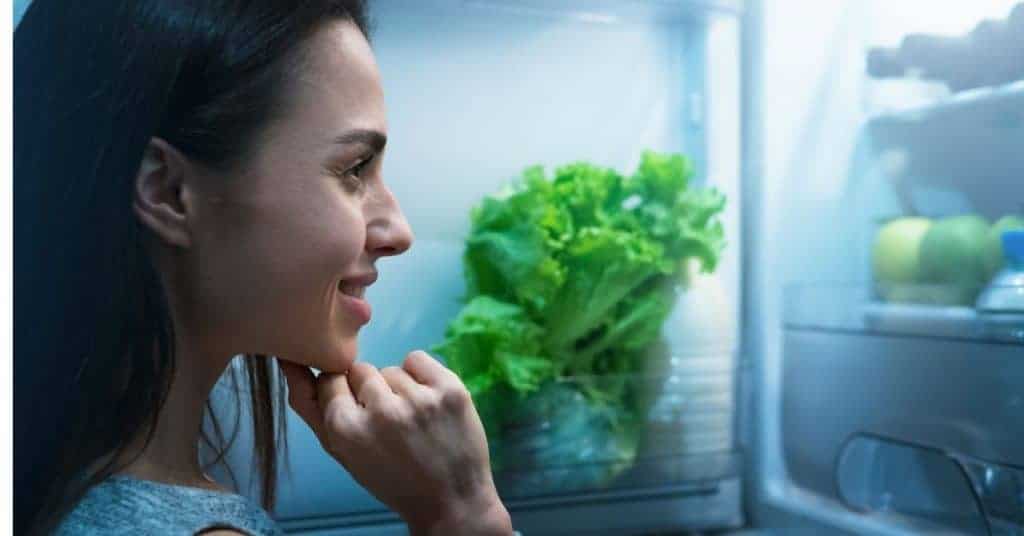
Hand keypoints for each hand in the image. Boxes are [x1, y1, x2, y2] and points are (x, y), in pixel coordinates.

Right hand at [279, 351, 512, 535]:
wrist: (450, 501)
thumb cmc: (391, 478)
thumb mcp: (342, 453)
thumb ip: (310, 408)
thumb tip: (289, 362)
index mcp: (347, 430)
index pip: (329, 380)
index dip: (344, 397)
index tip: (361, 417)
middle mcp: (382, 411)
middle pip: (360, 370)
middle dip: (370, 391)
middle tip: (389, 424)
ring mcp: (419, 399)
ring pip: (391, 368)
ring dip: (397, 388)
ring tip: (411, 421)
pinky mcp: (449, 389)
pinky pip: (417, 358)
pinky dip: (420, 375)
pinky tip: (427, 403)